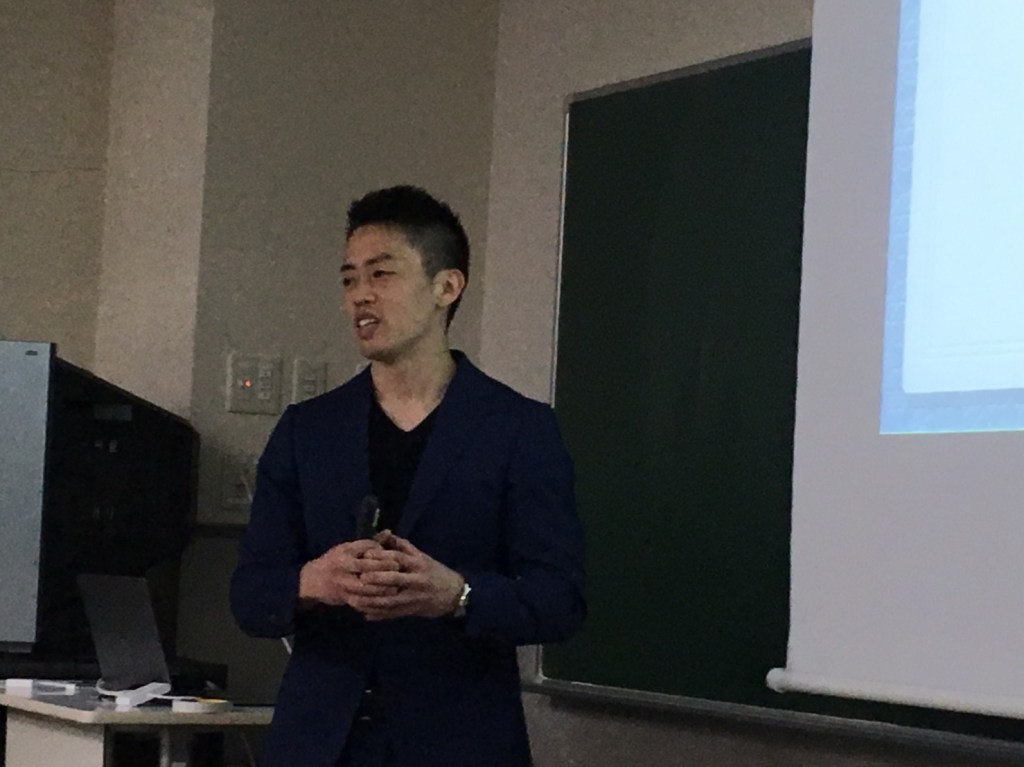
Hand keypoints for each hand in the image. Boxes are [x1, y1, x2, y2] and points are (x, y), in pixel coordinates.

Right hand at [298, 539, 399, 607]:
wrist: (312, 581)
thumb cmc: (334, 561)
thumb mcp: (348, 548)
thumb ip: (369, 543)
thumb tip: (388, 532)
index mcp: (346, 553)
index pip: (367, 550)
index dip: (383, 554)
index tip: (395, 557)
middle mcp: (344, 568)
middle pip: (368, 569)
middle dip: (385, 570)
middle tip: (399, 571)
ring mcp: (343, 584)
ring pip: (366, 588)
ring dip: (383, 589)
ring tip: (396, 588)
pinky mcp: (345, 598)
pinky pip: (362, 602)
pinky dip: (374, 602)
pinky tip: (385, 601)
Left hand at [349, 533, 463, 620]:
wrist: (453, 594)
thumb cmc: (434, 571)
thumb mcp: (422, 557)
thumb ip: (403, 547)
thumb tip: (384, 534)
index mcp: (418, 564)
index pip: (399, 558)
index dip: (382, 556)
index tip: (366, 555)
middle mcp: (416, 580)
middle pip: (394, 579)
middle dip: (376, 579)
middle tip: (359, 578)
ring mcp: (414, 597)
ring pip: (391, 599)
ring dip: (373, 600)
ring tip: (357, 599)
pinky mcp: (412, 610)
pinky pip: (393, 614)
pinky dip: (379, 614)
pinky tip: (365, 614)